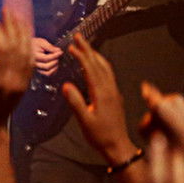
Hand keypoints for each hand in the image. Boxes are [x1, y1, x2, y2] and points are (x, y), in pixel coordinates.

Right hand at [32, 37, 62, 76]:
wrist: (29, 47)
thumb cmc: (35, 44)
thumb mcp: (42, 42)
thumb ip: (50, 46)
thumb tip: (58, 51)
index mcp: (33, 56)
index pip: (46, 58)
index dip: (55, 55)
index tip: (60, 52)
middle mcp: (34, 64)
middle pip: (47, 66)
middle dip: (55, 61)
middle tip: (58, 56)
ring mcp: (36, 68)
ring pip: (47, 73)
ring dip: (55, 67)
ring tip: (56, 60)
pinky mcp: (39, 71)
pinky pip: (47, 74)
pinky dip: (53, 71)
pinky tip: (55, 65)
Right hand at [62, 34, 134, 163]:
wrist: (117, 145)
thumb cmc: (100, 135)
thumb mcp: (85, 121)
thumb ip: (76, 102)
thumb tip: (66, 85)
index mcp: (102, 93)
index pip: (91, 69)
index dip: (81, 56)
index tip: (72, 46)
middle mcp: (109, 89)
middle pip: (99, 64)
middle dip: (88, 49)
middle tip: (78, 37)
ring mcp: (113, 91)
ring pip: (105, 67)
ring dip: (95, 55)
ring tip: (85, 46)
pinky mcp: (113, 95)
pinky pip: (107, 74)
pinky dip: (99, 64)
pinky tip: (95, 64)